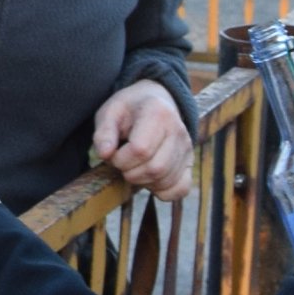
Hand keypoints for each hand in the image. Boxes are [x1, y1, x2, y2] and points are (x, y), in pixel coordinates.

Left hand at [90, 80, 194, 201]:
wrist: (155, 103)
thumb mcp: (110, 112)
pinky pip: (181, 188)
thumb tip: (105, 154)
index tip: (113, 153)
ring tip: (135, 167)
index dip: (120, 159)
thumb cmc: (129, 110)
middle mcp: (177, 131)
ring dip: (143, 181)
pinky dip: (163, 191)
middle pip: (155, 168)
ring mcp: (186, 148)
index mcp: (157, 113)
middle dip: (130, 173)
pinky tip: (150, 179)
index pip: (140, 150)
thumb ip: (104, 132)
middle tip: (122, 162)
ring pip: (166, 180)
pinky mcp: (190, 163)